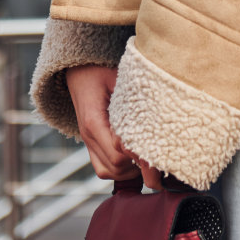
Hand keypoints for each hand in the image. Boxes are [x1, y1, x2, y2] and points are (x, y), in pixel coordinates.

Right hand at [64, 63, 163, 188]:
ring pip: (107, 171)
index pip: (118, 154)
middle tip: (157, 157)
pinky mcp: (90, 142)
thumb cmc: (103, 70)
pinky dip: (118, 169)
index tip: (159, 152)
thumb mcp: (121, 81)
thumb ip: (134, 105)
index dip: (140, 157)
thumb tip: (158, 125)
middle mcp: (88, 136)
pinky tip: (133, 158)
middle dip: (137, 167)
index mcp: (94, 122)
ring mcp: (87, 141)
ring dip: (128, 171)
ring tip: (146, 158)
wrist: (79, 68)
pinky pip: (101, 167)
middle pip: (115, 167)